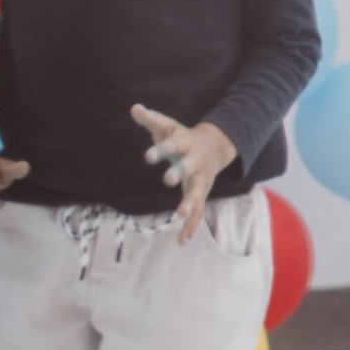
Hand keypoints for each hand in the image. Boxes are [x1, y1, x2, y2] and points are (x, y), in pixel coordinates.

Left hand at [131, 104, 237, 243]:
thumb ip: (151, 119)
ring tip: (179, 215)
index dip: (160, 151)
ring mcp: (200, 178)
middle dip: (178, 174)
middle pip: (187, 167)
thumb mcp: (168, 126)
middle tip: (168, 180)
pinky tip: (182, 241)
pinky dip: (191, 226)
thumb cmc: (183, 137)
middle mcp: (194, 161)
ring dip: (190, 203)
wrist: (215, 145)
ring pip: (197, 192)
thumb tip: (134, 108)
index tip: (147, 157)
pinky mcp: (201, 192)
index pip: (171, 145)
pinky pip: (198, 211)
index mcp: (184, 143)